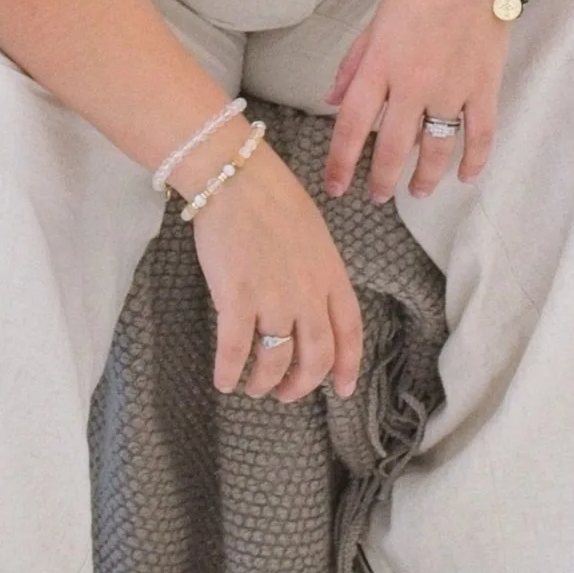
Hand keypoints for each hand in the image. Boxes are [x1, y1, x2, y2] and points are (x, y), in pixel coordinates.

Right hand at [193, 140, 364, 404]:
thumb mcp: (314, 236)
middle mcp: (308, 293)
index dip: (347, 366)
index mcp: (331, 275)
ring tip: (254, 387)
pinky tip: (223, 382)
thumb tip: (312, 304)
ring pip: (276, 360)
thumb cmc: (274, 200)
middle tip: (286, 395)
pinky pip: (235, 350)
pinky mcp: (237, 297)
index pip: (350, 332)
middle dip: (302, 384)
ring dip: (265, 382)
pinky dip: (230, 372)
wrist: (237, 177)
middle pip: (316, 356)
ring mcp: (273, 297)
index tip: (342, 390)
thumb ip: (317, 273)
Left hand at [323, 0, 513, 202]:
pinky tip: (465, 177)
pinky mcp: (484, 88)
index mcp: (380, 66)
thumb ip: (353, 64)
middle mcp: (412, 85)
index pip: (352, 125)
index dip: (341, 162)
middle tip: (377, 196)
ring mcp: (452, 90)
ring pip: (436, 150)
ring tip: (416, 191)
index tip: (335, 187)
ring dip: (425, 178)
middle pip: (393, 147)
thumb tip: (330, 101)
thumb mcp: (376, 20)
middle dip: (382, 180)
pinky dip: (474, 160)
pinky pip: (480, 135)